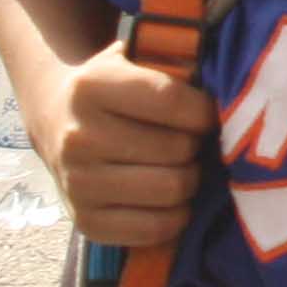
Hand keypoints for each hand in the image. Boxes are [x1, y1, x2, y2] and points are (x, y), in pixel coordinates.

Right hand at [49, 37, 211, 247]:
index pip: (170, 100)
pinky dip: (175, 216)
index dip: (204, 110)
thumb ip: (175, 61)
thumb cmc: (114, 86)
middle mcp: (78, 137)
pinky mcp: (84, 222)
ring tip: (184, 167)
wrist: (57, 120)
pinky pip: (153, 229)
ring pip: (170, 190)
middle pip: (176, 150)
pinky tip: (171, 198)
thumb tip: (228, 82)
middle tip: (193, 142)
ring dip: (190, 180)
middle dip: (197, 146)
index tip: (209, 113)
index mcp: (91, 87)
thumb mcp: (135, 57)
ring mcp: (77, 183)